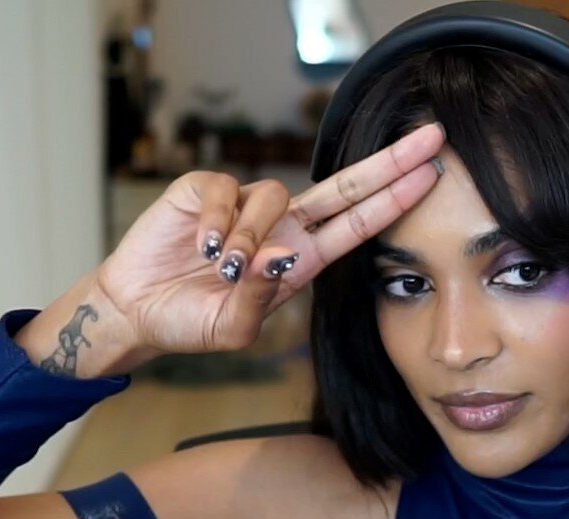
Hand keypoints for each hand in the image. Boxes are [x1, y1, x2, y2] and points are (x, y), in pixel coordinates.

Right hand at [95, 121, 445, 373]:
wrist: (137, 312)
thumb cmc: (190, 324)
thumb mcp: (234, 329)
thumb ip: (259, 296)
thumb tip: (275, 255)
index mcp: (299, 260)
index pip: (356, 224)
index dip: (393, 200)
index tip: (430, 176)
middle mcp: (280, 227)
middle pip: (343, 186)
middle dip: (386, 164)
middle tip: (429, 139)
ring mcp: (244, 206)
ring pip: (273, 196)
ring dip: (251, 235)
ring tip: (222, 268)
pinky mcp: (206, 190)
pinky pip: (226, 191)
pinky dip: (216, 224)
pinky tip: (201, 249)